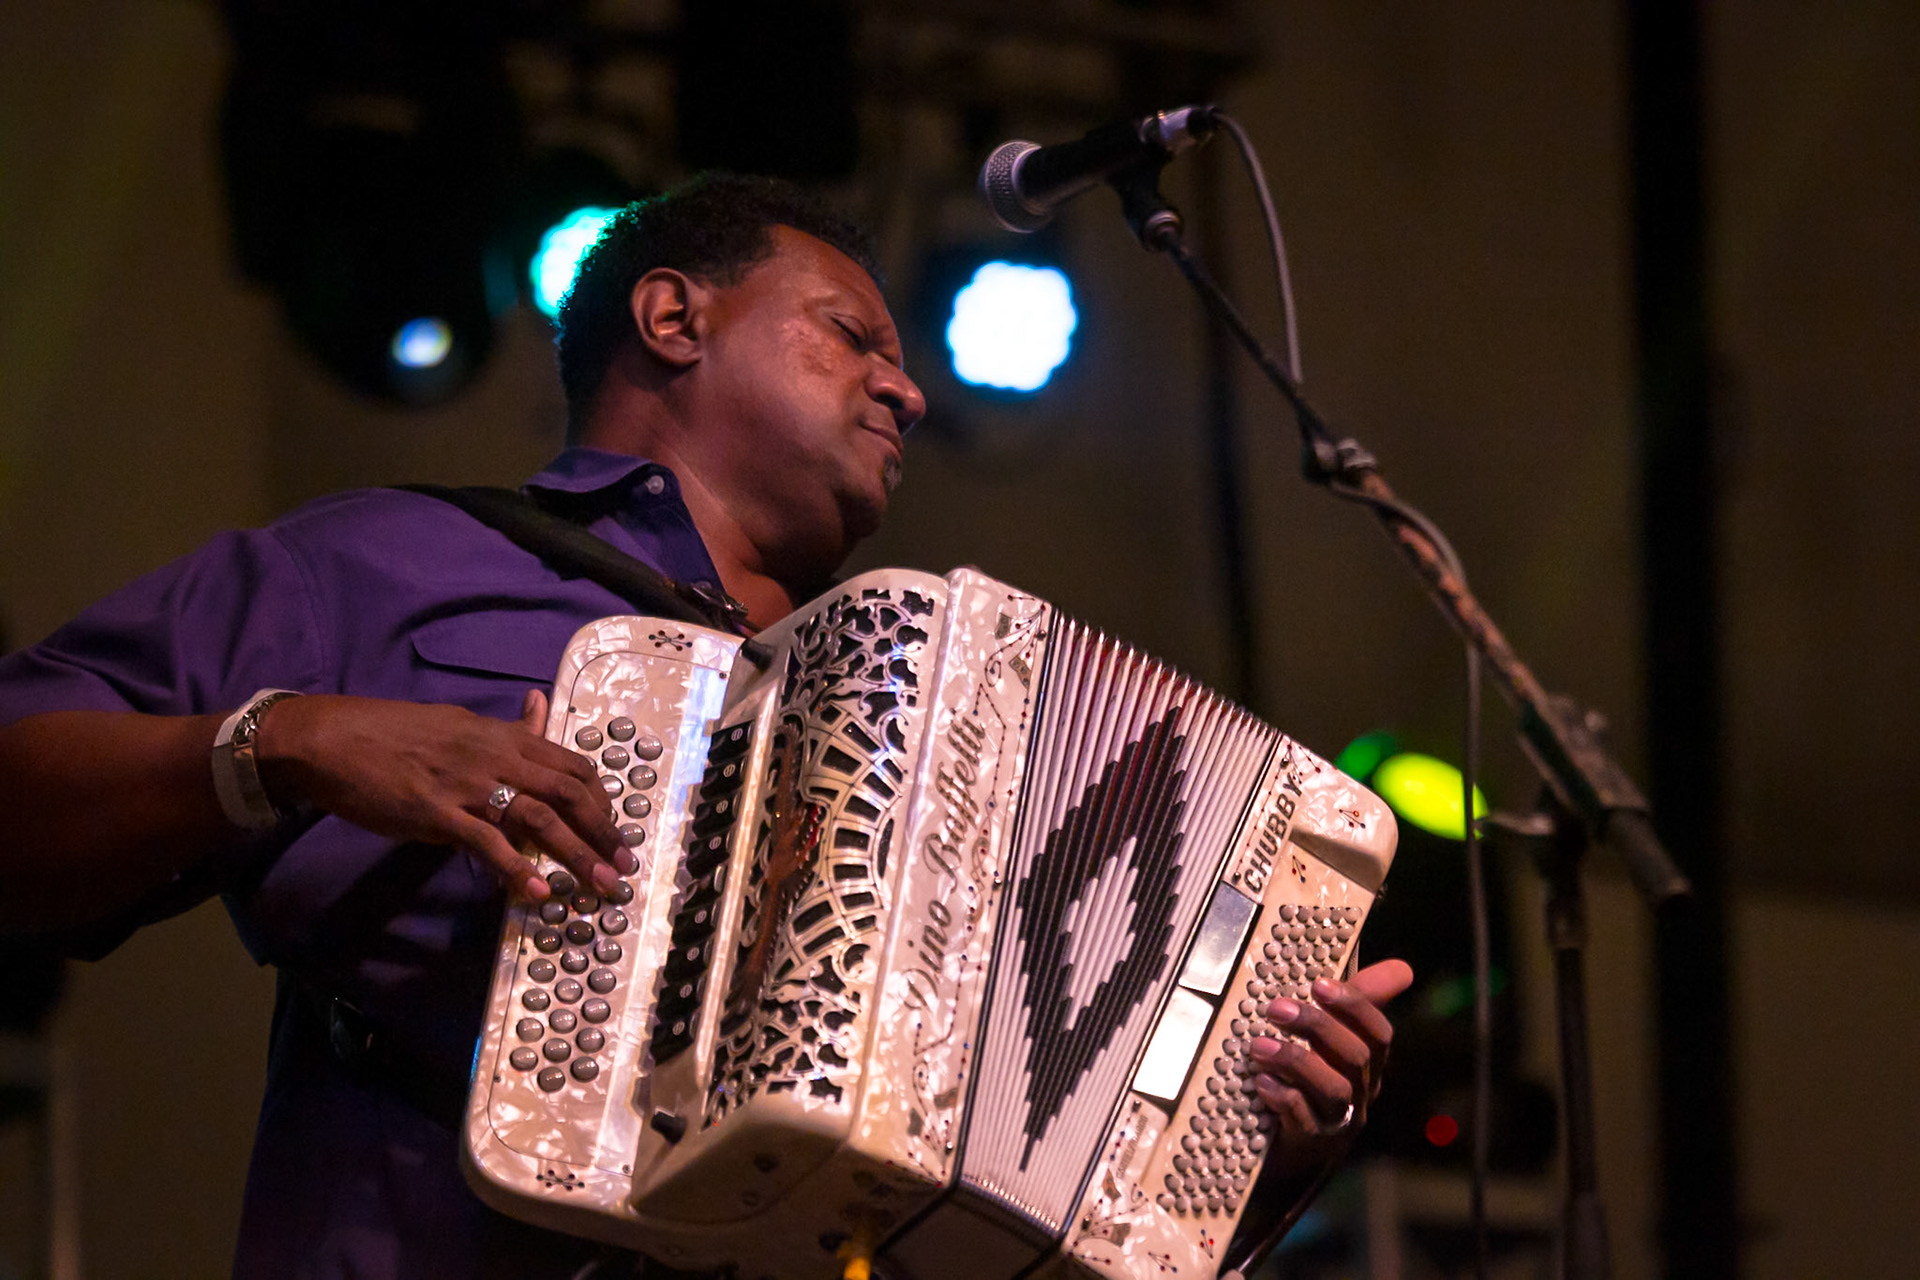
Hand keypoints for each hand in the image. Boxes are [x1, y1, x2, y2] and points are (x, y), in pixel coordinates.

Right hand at [254, 690, 628, 900]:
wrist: (335, 740)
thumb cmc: (397, 734)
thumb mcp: (462, 723)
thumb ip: (507, 728)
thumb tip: (540, 707)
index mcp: (504, 737)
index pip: (572, 764)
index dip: (601, 798)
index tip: (613, 827)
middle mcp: (496, 757)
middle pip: (568, 792)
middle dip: (604, 832)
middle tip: (624, 867)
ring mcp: (468, 785)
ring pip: (539, 818)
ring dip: (577, 855)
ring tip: (600, 885)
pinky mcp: (437, 812)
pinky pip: (487, 842)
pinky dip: (517, 868)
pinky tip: (539, 892)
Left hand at [1247, 958, 1413, 1175]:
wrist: (1294, 1151)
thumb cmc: (1315, 1080)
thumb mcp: (1336, 1038)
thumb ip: (1361, 1002)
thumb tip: (1404, 967)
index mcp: (1369, 1064)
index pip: (1379, 1034)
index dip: (1354, 1007)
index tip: (1318, 984)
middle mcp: (1360, 1092)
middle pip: (1354, 1058)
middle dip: (1317, 1027)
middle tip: (1276, 1007)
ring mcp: (1338, 1121)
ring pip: (1333, 1090)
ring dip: (1296, 1062)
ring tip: (1258, 1045)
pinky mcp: (1311, 1144)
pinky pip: (1304, 1122)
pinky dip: (1284, 1099)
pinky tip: (1262, 1082)